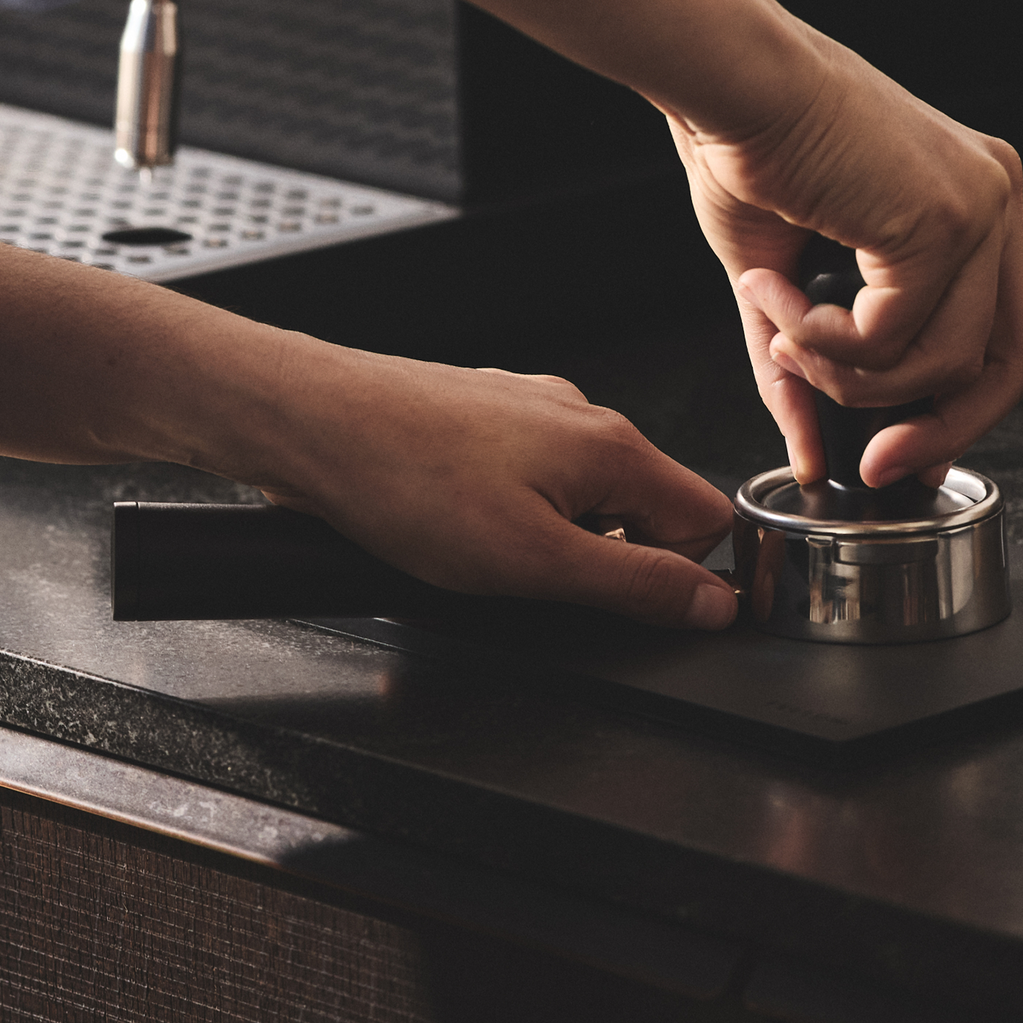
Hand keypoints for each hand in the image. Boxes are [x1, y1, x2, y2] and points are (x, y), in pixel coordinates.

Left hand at [244, 342, 737, 629]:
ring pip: (580, 498)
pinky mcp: (479, 420)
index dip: (683, 578)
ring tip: (482, 554)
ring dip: (550, 542)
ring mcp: (525, 413)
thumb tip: (711, 603)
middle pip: (644, 509)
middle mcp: (576, 416)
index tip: (636, 610)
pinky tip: (452, 528)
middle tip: (537, 584)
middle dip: (606, 562)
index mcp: (610, 445)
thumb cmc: (405, 478)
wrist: (311, 423)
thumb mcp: (536, 563)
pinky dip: (504, 516)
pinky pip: (527, 480)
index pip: (708, 520)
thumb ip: (635, 586)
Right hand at [664, 27, 1022, 488]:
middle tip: (871, 459)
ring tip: (779, 328)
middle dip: (939, 428)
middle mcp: (993, 196)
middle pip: (1012, 361)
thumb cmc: (743, 147)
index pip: (1003, 335)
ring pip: (944, 363)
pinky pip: (894, 338)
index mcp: (970, 198)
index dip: (954, 411)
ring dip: (844, 373)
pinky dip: (823, 342)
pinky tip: (773, 293)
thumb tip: (811, 456)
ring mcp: (979, 204)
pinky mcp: (942, 219)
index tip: (892, 452)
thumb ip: (809, 367)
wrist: (725, 81)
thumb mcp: (781, 279)